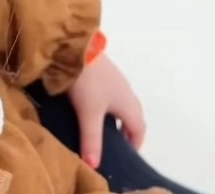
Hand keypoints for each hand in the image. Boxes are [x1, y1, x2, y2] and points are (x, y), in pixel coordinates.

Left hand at [68, 53, 145, 168]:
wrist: (74, 47)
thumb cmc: (88, 83)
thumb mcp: (88, 114)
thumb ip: (91, 140)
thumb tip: (94, 166)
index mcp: (128, 103)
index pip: (140, 128)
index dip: (136, 143)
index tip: (127, 155)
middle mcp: (126, 90)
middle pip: (133, 114)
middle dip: (127, 130)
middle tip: (114, 144)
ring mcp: (114, 78)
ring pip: (121, 102)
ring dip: (116, 116)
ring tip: (100, 128)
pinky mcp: (102, 70)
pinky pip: (111, 93)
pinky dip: (107, 104)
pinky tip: (90, 106)